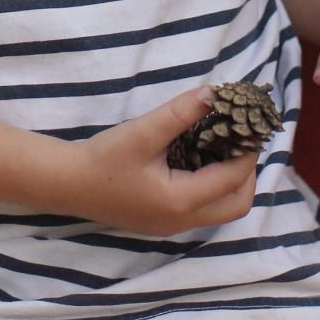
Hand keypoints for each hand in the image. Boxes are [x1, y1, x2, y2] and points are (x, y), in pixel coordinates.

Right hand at [46, 88, 258, 235]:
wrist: (68, 185)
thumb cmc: (104, 159)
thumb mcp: (143, 131)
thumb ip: (181, 112)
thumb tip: (216, 93)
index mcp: (181, 201)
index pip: (234, 178)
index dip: (248, 151)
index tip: (251, 125)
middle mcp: (182, 221)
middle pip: (238, 205)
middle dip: (248, 173)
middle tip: (241, 141)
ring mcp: (173, 226)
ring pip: (222, 211)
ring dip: (232, 182)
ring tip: (225, 147)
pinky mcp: (164, 222)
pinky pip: (203, 210)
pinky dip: (214, 188)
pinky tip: (202, 161)